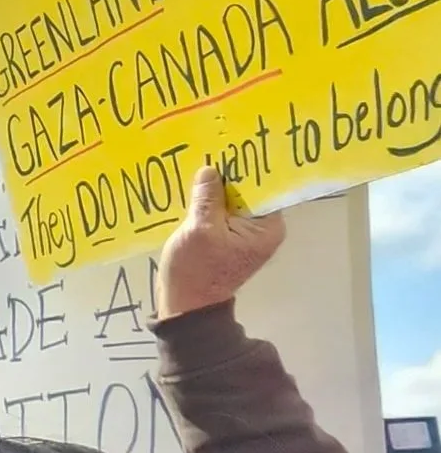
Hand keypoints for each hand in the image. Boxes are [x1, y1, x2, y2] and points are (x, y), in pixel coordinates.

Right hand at [158, 163, 284, 317]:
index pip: (264, 187)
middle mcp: (262, 229)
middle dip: (229, 177)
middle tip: (211, 151)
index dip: (247, 167)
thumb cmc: (196, 271)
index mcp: (267, 227)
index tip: (230, 147)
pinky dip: (209, 204)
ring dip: (216, 190)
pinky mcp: (227, 238)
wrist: (185, 305)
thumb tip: (210, 170)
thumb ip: (207, 199)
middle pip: (248, 192)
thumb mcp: (200, 230)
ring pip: (232, 202)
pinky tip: (193, 191)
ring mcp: (244, 234)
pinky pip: (221, 213)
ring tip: (199, 167)